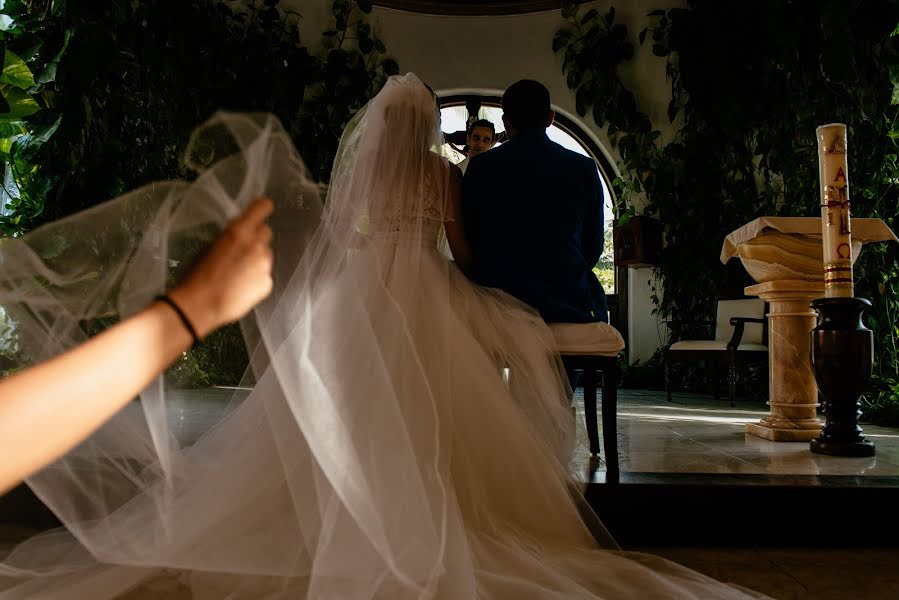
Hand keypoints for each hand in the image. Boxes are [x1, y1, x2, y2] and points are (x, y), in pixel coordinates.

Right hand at [169, 197, 273, 337]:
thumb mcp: (210, 246)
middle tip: (242, 251)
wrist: (200, 305)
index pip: (262, 207)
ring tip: (238, 275)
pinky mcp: (267, 283)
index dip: (262, 208)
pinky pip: (265, 276)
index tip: (261, 211)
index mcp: (239, 231)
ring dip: (257, 260)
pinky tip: (241, 288)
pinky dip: (257, 280)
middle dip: (257, 238)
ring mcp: (264, 265)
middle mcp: (256, 245)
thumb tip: (241, 233)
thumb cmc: (198, 275)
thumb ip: (231, 236)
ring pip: (266, 255)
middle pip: (266, 232)